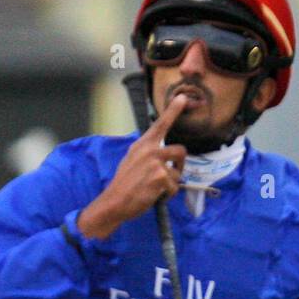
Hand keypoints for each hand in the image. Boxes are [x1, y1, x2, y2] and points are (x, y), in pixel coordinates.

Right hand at [77, 93, 189, 239]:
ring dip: (172, 183)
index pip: (161, 124)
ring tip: (158, 189)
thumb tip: (162, 155)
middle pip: (180, 150)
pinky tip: (155, 196)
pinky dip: (167, 195)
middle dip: (181, 164)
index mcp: (143, 144)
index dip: (173, 110)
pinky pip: (174, 187)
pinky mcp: (160, 177)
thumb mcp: (131, 160)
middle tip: (173, 173)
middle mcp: (150, 150)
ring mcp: (156, 163)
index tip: (182, 98)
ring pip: (177, 173)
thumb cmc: (124, 184)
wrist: (116, 201)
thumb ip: (146, 153)